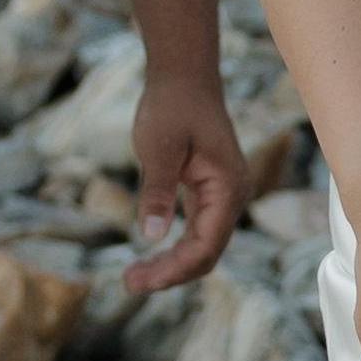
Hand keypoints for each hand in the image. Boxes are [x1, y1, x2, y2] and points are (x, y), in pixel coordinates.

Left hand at [120, 68, 245, 294]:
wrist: (183, 77)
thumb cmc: (172, 106)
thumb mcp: (159, 148)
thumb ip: (157, 191)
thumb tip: (151, 236)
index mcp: (227, 188)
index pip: (206, 247)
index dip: (174, 270)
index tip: (138, 281)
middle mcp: (231, 197)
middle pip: (206, 254)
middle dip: (170, 274)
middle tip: (129, 284)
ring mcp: (221, 196)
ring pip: (201, 246)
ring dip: (171, 265)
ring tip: (133, 278)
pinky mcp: (207, 193)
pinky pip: (196, 232)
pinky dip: (174, 248)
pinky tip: (149, 257)